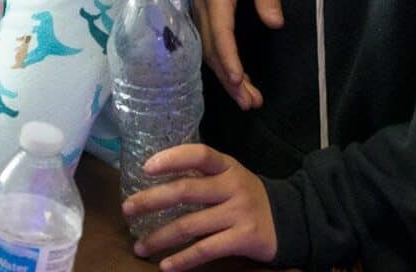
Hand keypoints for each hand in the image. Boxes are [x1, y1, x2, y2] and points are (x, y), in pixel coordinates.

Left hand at [125, 144, 277, 270]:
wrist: (288, 221)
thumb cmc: (246, 195)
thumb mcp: (229, 176)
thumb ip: (200, 175)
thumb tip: (153, 176)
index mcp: (226, 166)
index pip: (198, 154)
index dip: (172, 158)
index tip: (145, 168)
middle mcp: (232, 186)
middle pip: (185, 191)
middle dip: (150, 200)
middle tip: (127, 209)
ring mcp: (239, 212)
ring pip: (190, 225)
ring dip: (160, 237)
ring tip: (139, 246)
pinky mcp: (243, 238)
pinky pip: (206, 250)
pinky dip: (183, 259)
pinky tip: (166, 265)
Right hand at [194, 0, 282, 109]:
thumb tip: (275, 23)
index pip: (220, 32)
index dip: (228, 58)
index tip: (238, 80)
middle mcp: (201, 5)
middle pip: (211, 49)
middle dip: (229, 78)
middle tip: (250, 102)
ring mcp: (198, 11)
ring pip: (208, 50)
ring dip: (225, 76)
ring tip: (247, 98)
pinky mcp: (202, 14)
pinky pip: (208, 44)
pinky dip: (220, 64)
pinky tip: (234, 78)